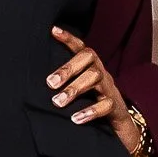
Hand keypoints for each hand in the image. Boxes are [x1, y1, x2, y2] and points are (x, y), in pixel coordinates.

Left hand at [47, 25, 144, 156]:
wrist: (118, 125)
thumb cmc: (91, 103)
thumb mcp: (79, 89)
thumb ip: (64, 82)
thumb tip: (39, 81)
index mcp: (91, 66)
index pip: (81, 48)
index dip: (69, 39)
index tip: (53, 31)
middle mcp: (101, 73)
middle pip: (88, 60)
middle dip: (68, 69)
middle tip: (50, 83)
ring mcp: (109, 88)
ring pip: (95, 79)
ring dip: (74, 89)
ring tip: (57, 102)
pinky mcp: (115, 107)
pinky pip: (105, 105)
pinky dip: (90, 111)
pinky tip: (75, 118)